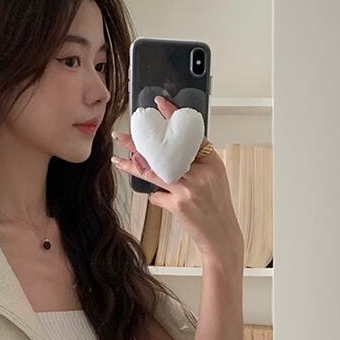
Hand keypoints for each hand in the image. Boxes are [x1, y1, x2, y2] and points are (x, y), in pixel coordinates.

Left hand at [111, 95, 241, 256]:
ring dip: (133, 163)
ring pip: (155, 170)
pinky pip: (157, 194)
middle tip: (122, 134)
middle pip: (166, 150)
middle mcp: (201, 172)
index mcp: (212, 162)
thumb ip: (194, 165)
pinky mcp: (179, 203)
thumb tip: (168, 154)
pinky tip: (161, 199)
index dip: (174, 116)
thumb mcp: (213, 180)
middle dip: (140, 142)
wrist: (221, 236)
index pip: (190, 133)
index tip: (160, 103)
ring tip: (119, 158)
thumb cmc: (216, 208)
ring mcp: (189, 187)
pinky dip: (156, 197)